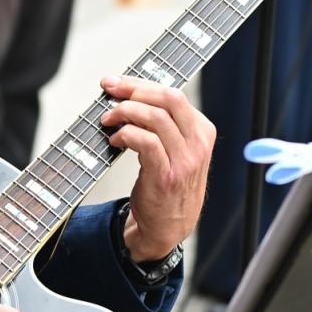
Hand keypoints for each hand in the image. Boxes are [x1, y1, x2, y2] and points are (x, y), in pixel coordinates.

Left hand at [98, 76, 213, 261]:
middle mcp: (198, 144)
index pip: (173, 94)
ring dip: (125, 112)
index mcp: (203, 132)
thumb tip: (130, 94)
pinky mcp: (166, 176)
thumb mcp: (179, 151)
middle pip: (168, 98)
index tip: (117, 83)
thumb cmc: (168, 186)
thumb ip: (165, 124)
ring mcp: (185, 161)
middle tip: (110, 92)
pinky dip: (125, 134)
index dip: (140, 84)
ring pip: (156, 117)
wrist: (167, 227)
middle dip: (133, 89)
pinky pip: (145, 142)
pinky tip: (115, 140)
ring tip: (109, 119)